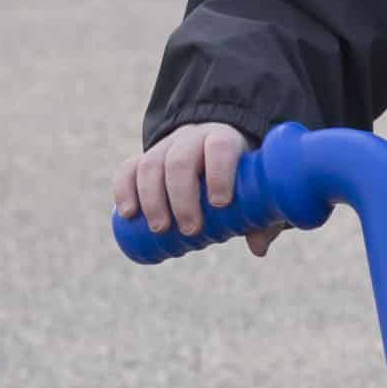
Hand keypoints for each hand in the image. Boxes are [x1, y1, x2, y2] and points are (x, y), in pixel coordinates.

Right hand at [112, 121, 276, 255]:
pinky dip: (124, 191)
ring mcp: (164, 148)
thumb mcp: (256, 191)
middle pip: (180, 160)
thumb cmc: (239, 176)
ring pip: (150, 165)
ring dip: (152, 199)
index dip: (218, 172)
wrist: (211, 151)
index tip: (220, 203)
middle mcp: (191, 138)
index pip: (220, 147)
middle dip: (182, 197)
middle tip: (190, 230)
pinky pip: (127, 169)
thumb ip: (262, 217)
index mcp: (224, 139)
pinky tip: (128, 214)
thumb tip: (258, 248)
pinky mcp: (142, 160)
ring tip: (160, 229)